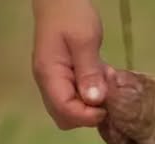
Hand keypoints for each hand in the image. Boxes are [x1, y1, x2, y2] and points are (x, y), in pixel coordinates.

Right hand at [31, 0, 109, 128]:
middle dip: (88, 114)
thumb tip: (95, 101)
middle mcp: (48, 83)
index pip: (65, 111)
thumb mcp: (84, 40)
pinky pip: (77, 97)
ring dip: (91, 104)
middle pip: (65, 117)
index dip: (88, 116)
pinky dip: (91, 94)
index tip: (107, 107)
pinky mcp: (65, 78)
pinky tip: (103, 78)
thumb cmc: (71, 15)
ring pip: (71, 110)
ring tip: (106, 83)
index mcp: (49, 75)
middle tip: (107, 96)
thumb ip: (89, 71)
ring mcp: (55, 81)